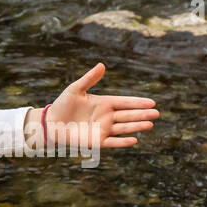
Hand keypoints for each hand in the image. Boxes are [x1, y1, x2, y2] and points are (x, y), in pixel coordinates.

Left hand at [35, 62, 158, 151]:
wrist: (51, 123)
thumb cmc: (62, 105)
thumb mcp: (75, 89)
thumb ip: (89, 79)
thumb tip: (101, 65)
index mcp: (104, 103)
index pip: (125, 102)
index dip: (138, 103)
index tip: (152, 102)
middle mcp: (107, 116)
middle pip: (128, 115)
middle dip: (142, 114)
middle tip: (156, 113)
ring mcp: (103, 129)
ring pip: (124, 128)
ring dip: (136, 126)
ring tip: (149, 125)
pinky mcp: (96, 141)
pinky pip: (112, 141)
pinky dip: (122, 142)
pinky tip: (133, 140)